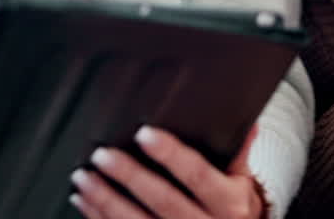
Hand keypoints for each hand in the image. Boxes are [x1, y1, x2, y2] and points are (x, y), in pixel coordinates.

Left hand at [70, 125, 264, 218]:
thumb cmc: (233, 212)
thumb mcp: (243, 185)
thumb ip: (240, 154)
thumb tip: (249, 122)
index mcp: (229, 204)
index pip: (197, 175)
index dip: (170, 154)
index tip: (145, 133)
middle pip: (163, 200)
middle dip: (129, 177)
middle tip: (103, 155)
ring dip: (106, 200)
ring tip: (83, 178)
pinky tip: (84, 203)